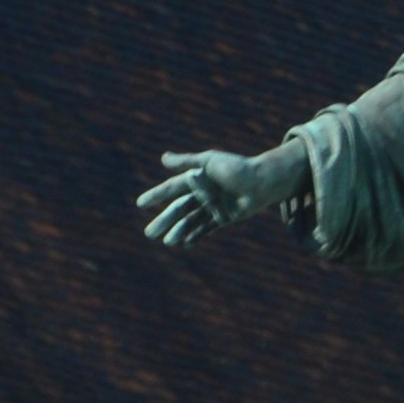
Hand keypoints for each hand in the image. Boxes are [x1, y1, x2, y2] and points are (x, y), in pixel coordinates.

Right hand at [140, 146, 299, 247]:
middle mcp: (204, 192)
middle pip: (179, 208)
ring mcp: (214, 206)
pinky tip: (185, 244)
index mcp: (198, 178)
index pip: (172, 188)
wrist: (263, 182)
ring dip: (178, 231)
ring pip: (191, 220)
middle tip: (148, 233)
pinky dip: (196, 235)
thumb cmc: (238, 168)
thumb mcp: (211, 161)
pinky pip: (207, 227)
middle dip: (164, 220)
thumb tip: (163, 158)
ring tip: (166, 242)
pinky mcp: (225, 217)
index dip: (156, 196)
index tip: (140, 204)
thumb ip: (187, 161)